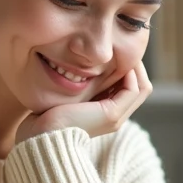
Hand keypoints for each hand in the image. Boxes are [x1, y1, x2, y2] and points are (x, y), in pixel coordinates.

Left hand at [16, 61, 152, 144]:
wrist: (41, 136)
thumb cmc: (45, 118)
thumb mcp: (65, 96)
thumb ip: (76, 85)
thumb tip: (76, 64)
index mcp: (106, 113)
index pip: (129, 87)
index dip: (127, 67)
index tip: (116, 49)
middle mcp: (115, 117)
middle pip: (141, 86)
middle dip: (136, 64)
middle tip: (123, 45)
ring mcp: (115, 118)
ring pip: (142, 87)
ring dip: (136, 66)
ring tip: (124, 49)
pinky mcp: (110, 115)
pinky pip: (134, 89)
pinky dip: (131, 73)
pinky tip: (119, 61)